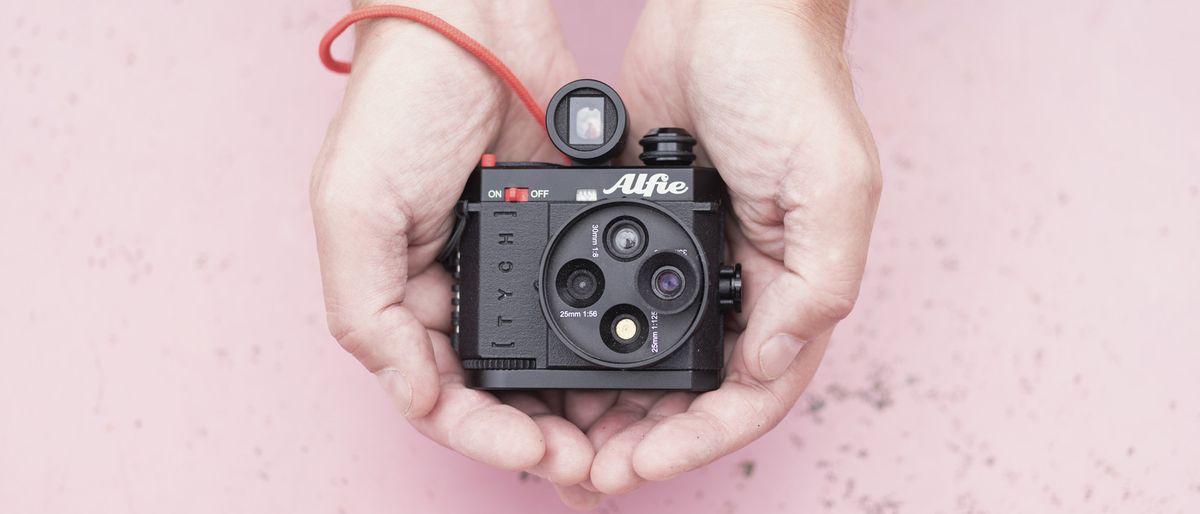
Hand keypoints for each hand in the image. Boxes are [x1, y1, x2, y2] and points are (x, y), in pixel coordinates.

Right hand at [309, 0, 596, 492]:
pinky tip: (630, 369)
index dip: (484, 434)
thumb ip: (369, 310)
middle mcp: (460, 292)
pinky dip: (605, 344)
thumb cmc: (396, 106)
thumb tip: (415, 393)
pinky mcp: (564, 236)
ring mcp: (516, 268)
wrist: (474, 23)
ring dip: (576, 406)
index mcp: (403, 296)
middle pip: (499, 393)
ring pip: (549, 362)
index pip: (439, 393)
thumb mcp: (353, 209)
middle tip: (586, 463)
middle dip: (539, 435)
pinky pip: (588, 306)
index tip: (535, 453)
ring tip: (613, 439)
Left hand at [565, 0, 881, 499]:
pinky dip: (593, 340)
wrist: (725, 11)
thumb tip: (765, 367)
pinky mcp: (645, 228)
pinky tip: (559, 360)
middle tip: (589, 467)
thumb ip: (815, 285)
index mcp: (795, 284)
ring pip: (653, 357)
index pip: (751, 393)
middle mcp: (744, 283)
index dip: (698, 438)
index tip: (640, 464)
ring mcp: (691, 260)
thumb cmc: (791, 84)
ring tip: (566, 436)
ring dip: (616, 404)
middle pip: (696, 390)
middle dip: (648, 437)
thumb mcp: (832, 186)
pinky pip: (617, 302)